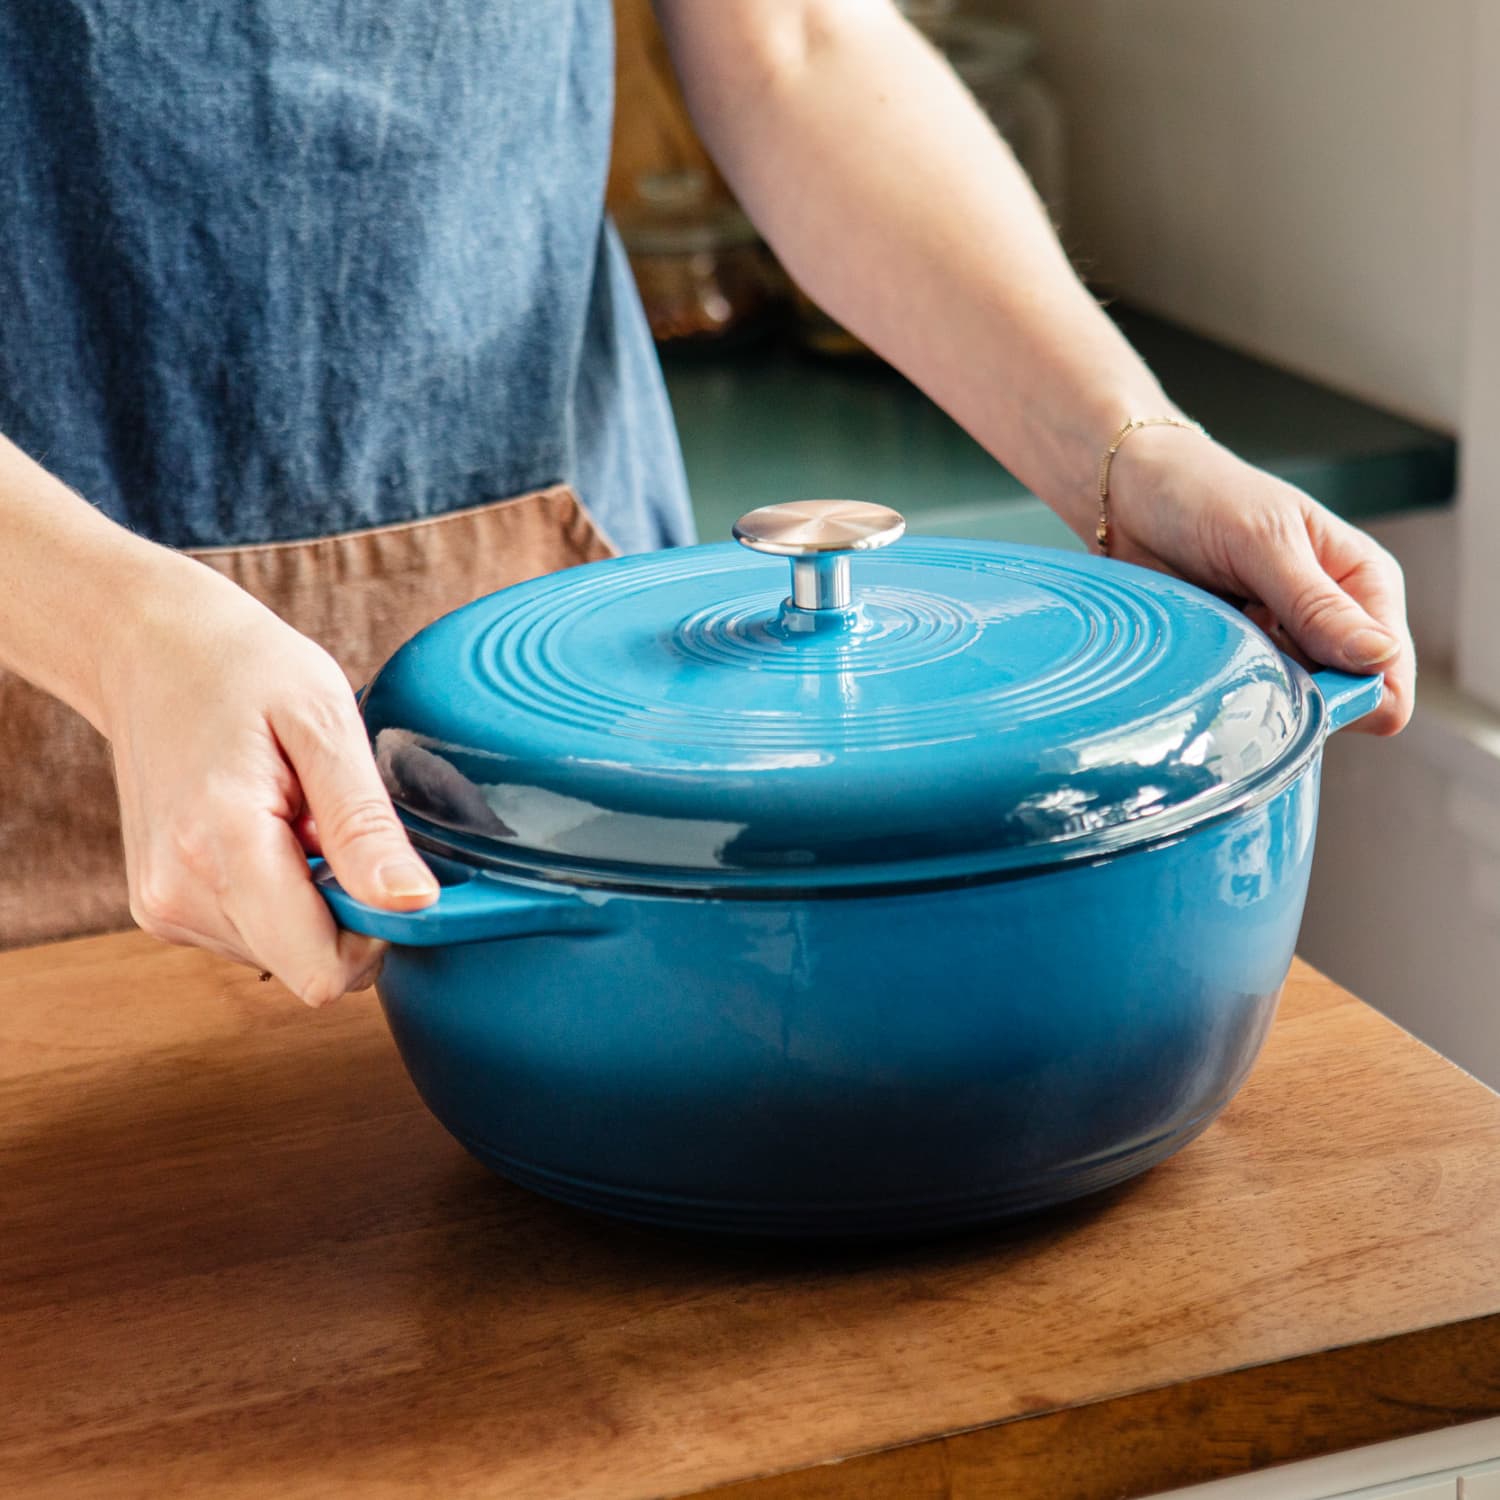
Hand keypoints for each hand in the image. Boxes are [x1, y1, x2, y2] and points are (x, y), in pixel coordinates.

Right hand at [98, 554, 438, 1004]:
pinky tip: (271, 830)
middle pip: (309, 968)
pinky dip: (282, 895)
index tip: (386, 869)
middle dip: (347, 911)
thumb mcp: (324, 721)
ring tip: (297, 817)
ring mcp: (162, 907)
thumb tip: (414, 903)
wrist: (146, 647)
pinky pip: (255, 934)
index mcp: (222, 846)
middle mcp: (179, 895)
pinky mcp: (161, 907)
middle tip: (336, 825)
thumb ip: (366, 824)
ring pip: (285, 955)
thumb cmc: (242, 667)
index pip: (322, 970)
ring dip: (313, 900)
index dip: (378, 935)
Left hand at [1106, 426, 1413, 734]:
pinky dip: (1223, 691)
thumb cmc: (1203, 496)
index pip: (1389, 675)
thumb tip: (1380, 655)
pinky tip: (1200, 657)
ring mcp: (1281, 645)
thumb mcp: (1264, 543)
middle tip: (1246, 660)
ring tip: (1219, 648)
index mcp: (1363, 583)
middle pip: (1341, 705)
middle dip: (1298, 700)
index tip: (1301, 688)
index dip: (1355, 699)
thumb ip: (1316, 604)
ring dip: (1255, 694)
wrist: (1129, 493)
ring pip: (1290, 710)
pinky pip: (1242, 702)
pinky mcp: (1237, 659)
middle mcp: (1331, 621)